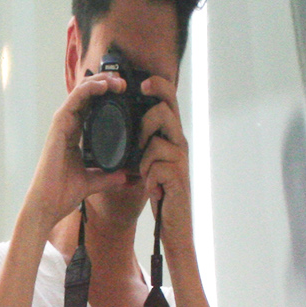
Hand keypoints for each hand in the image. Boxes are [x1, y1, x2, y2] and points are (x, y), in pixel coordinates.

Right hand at [22, 70, 130, 231]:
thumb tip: (127, 176)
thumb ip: (109, 177)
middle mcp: (68, 128)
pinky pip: (73, 102)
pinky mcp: (58, 128)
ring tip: (116, 79)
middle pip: (86, 96)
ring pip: (80, 94)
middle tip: (123, 82)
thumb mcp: (93, 182)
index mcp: (74, 136)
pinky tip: (101, 86)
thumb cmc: (63, 193)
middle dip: (104, 84)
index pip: (91, 108)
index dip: (105, 96)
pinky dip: (87, 91)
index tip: (124, 93)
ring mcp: (61, 126)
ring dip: (98, 83)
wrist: (48, 205)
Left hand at [136, 75, 193, 252]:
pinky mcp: (178, 176)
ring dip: (144, 158)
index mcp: (172, 136)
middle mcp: (180, 143)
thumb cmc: (160, 190)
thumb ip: (143, 142)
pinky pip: (156, 166)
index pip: (169, 101)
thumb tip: (124, 126)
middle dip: (146, 121)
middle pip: (165, 112)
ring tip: (147, 173)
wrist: (173, 223)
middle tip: (140, 140)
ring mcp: (181, 159)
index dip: (158, 86)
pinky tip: (153, 188)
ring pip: (157, 141)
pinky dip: (149, 178)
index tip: (142, 83)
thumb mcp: (149, 161)